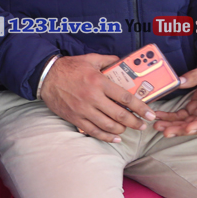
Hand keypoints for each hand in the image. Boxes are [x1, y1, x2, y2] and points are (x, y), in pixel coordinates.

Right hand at [40, 53, 156, 142]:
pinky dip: (106, 137)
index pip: (125, 97)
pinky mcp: (75, 117)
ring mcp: (83, 109)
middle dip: (135, 122)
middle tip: (143, 125)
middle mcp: (92, 97)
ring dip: (122, 130)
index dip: (141, 108)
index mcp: (98, 82)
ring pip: (108, 125)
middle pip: (119, 115)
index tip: (150, 114)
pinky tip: (115, 138)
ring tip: (128, 129)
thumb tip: (121, 61)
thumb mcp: (89, 59)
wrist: (45, 76)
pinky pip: (93, 131)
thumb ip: (107, 60)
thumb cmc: (68, 67)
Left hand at [153, 61, 196, 137]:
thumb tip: (179, 81)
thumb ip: (196, 76)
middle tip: (165, 131)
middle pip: (196, 124)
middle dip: (180, 129)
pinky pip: (183, 115)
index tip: (188, 129)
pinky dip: (171, 116)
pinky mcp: (196, 107)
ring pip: (187, 121)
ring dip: (173, 125)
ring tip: (158, 125)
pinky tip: (160, 116)